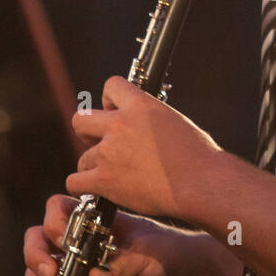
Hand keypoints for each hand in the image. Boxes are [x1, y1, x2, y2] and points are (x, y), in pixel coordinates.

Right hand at [20, 194, 226, 275]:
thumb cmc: (168, 252)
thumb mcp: (148, 253)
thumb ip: (123, 265)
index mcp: (93, 220)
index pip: (58, 209)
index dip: (52, 222)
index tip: (63, 241)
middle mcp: (80, 242)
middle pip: (39, 239)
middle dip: (36, 255)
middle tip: (50, 273)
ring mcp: (78, 268)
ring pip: (41, 269)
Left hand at [65, 75, 222, 219]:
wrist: (200, 183)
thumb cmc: (199, 157)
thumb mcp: (175, 122)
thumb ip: (150, 119)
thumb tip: (143, 126)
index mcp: (140, 105)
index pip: (110, 86)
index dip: (110, 102)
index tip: (115, 115)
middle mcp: (120, 124)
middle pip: (80, 120)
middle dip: (88, 133)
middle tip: (102, 145)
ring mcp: (109, 152)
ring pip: (83, 157)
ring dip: (93, 166)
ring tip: (113, 176)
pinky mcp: (104, 179)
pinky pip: (75, 181)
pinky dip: (82, 187)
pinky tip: (95, 189)